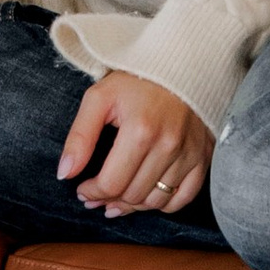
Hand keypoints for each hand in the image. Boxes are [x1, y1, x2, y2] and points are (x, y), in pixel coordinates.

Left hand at [60, 70, 214, 217]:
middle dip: (109, 199)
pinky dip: (164, 204)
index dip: (92, 192)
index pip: (112, 183)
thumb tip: (65, 173)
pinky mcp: (203, 157)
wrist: (180, 64)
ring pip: (157, 202)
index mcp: (140, 130)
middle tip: (97, 194)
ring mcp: (189, 153)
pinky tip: (147, 196)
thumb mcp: (100, 98)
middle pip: (133, 195)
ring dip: (133, 205)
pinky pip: (184, 198)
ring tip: (118, 197)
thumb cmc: (136, 80)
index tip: (83, 189)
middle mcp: (169, 145)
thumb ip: (79, 137)